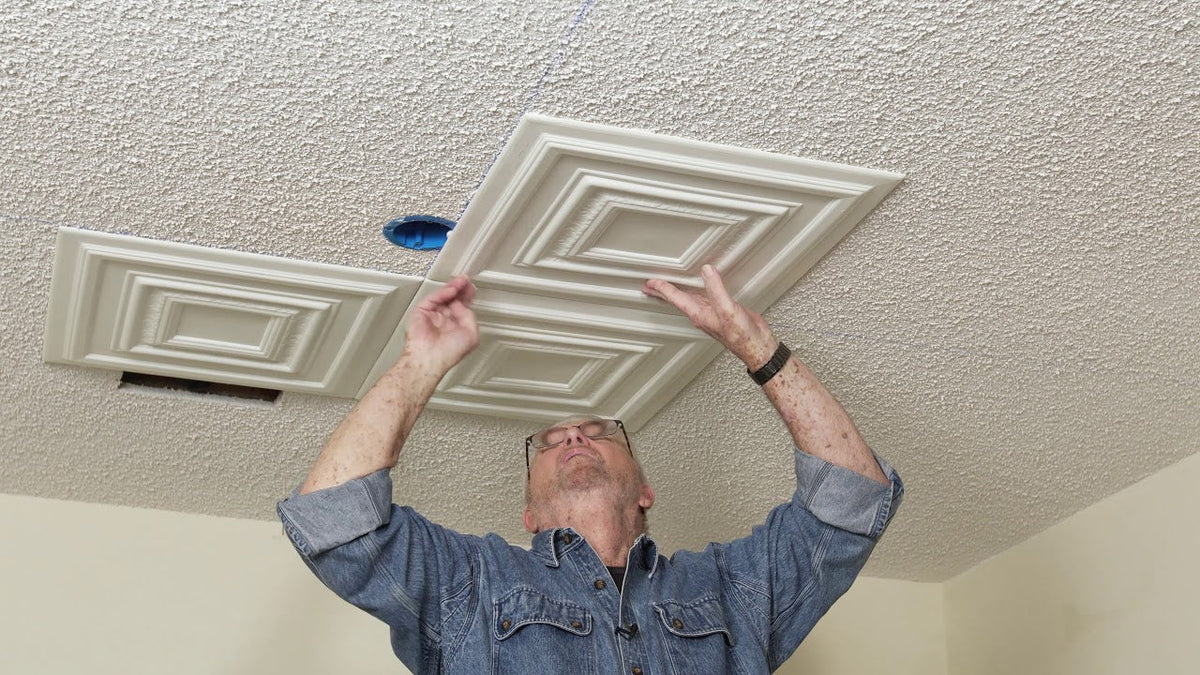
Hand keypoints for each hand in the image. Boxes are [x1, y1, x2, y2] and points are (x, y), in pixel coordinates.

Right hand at [403, 276, 479, 374]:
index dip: (467, 297)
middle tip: (466, 280)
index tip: (472, 288)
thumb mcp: (472, 335)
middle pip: (453, 299)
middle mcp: (444, 321)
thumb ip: (470, 316)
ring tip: (461, 280)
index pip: (462, 308)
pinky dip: (442, 293)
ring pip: (443, 297)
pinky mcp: (421, 312)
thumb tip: (462, 304)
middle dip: (460, 289)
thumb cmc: (448, 354)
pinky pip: (433, 299)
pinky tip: (451, 289)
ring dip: (453, 287)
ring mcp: (432, 316)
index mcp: (456, 327)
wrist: (430, 357)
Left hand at [642, 265, 777, 368]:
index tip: (650, 281)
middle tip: (648, 286)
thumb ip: (715, 289)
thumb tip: (706, 271)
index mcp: (699, 313)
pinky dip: (697, 292)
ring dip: (677, 294)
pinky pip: (704, 298)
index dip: (662, 288)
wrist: (757, 347)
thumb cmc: (742, 335)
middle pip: (677, 300)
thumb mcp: (727, 309)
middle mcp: (702, 314)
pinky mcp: (723, 311)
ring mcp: (712, 313)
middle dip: (662, 293)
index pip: (675, 297)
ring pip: (689, 300)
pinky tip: (698, 290)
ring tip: (666, 287)